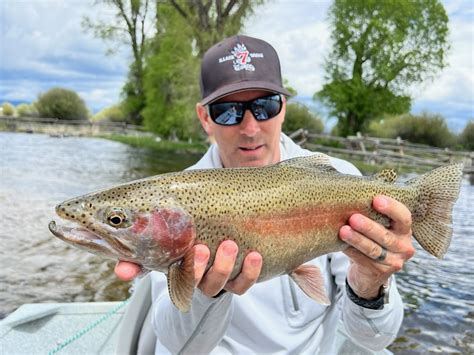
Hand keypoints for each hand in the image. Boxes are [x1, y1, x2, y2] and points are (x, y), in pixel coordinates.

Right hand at [114, 240, 262, 297]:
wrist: (222, 247)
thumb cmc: (192, 241)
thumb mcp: (172, 243)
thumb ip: (149, 248)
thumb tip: (121, 268)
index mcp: (174, 266)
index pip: (148, 266)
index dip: (137, 269)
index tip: (128, 268)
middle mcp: (194, 277)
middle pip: (192, 280)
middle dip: (196, 268)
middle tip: (201, 248)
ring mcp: (216, 279)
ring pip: (218, 282)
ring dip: (223, 266)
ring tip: (230, 245)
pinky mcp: (237, 279)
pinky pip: (243, 284)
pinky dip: (250, 272)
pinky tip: (254, 255)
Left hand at [339, 195, 415, 298]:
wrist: (368, 272)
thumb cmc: (372, 239)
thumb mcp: (378, 225)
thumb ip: (373, 211)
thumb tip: (353, 192)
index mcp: (404, 230)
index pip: (403, 217)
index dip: (391, 208)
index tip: (376, 199)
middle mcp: (404, 246)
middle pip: (386, 236)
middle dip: (369, 226)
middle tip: (353, 218)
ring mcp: (394, 262)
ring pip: (373, 249)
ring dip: (357, 240)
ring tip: (343, 231)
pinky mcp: (380, 272)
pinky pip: (363, 260)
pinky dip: (351, 251)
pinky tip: (340, 245)